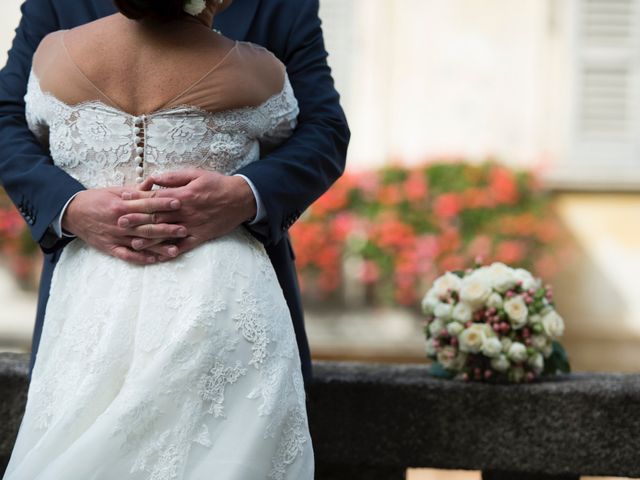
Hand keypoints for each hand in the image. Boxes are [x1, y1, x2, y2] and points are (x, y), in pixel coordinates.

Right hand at [62, 187, 184, 264]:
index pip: (146, 204)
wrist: (71, 213)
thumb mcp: (115, 191)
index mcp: (121, 206)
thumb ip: (136, 191)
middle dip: (167, 228)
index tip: (179, 203)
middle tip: (184, 229)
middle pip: (147, 226)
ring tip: (176, 250)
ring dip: (159, 247)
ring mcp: (115, 237)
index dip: (163, 204)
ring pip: (140, 243)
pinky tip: (155, 260)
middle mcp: (120, 223)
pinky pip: (128, 256)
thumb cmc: (96, 199)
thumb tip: (155, 183)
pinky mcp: (110, 248)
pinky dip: (141, 258)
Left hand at [118, 170, 256, 256]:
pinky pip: (184, 246)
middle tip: (119, 223)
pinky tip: (160, 256)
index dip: (138, 198)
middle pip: (157, 217)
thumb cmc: (217, 184)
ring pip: (168, 234)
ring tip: (134, 243)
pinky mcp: (201, 236)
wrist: (241, 199)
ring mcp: (193, 226)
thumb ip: (174, 177)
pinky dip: (172, 251)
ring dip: (150, 239)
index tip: (123, 199)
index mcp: (183, 195)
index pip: (155, 197)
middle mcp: (185, 212)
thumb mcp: (196, 174)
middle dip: (137, 220)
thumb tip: (154, 178)